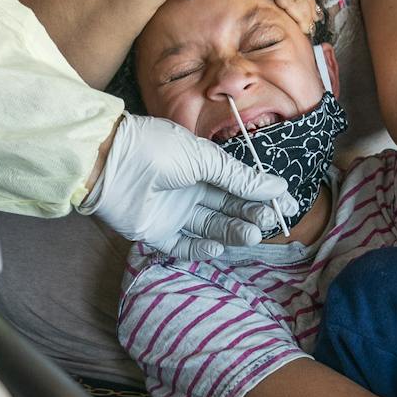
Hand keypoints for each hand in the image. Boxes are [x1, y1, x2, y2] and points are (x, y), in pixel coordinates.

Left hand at [78, 113, 296, 259]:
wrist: (109, 162)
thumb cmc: (156, 149)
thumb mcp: (203, 158)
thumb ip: (239, 177)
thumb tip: (277, 186)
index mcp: (201, 166)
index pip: (239, 184)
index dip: (263, 195)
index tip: (286, 206)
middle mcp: (189, 189)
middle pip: (228, 207)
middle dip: (250, 214)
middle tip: (268, 221)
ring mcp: (173, 212)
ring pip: (211, 226)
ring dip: (233, 231)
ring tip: (251, 234)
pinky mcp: (157, 233)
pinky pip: (184, 245)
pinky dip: (202, 247)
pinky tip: (218, 244)